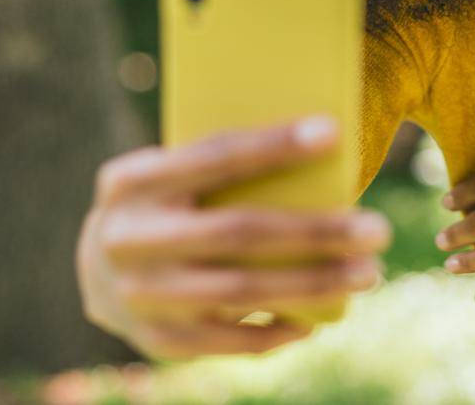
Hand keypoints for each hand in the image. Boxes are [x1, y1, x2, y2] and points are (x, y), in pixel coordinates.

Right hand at [76, 114, 392, 361]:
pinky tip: (321, 316)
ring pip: (242, 293)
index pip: (214, 157)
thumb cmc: (166, 202)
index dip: (273, 146)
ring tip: (368, 273)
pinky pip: (231, 341)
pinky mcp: (156, 341)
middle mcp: (129, 238)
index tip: (333, 132)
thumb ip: (222, 166)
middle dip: (316, 232)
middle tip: (378, 229)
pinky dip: (280, 329)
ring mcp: (140, 296)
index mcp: (133, 181)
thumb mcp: (171, 172)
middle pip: (238, 233)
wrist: (96, 269)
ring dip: (315, 284)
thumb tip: (322, 147)